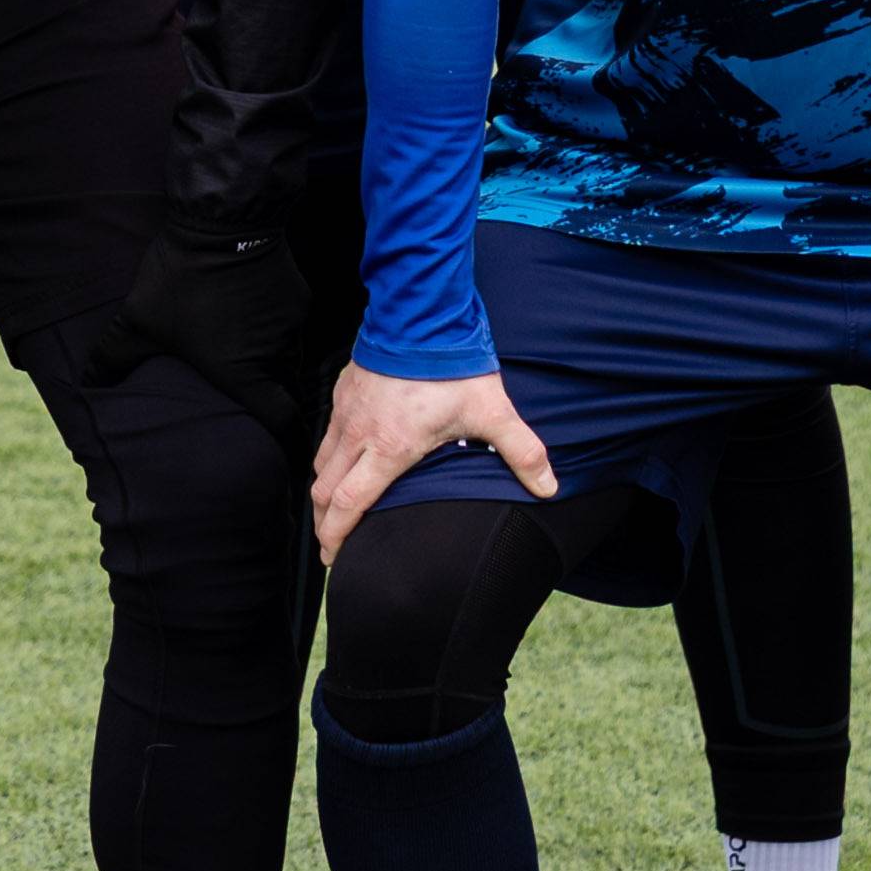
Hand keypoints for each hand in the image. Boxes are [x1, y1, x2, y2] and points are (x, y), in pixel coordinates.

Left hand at [87, 221, 314, 441]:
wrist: (223, 220)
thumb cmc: (180, 281)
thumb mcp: (138, 323)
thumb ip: (112, 360)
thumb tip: (84, 386)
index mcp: (244, 373)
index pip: (282, 422)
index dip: (286, 442)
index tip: (285, 454)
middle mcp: (276, 355)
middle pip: (284, 390)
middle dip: (273, 400)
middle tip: (254, 404)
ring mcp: (290, 325)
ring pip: (288, 356)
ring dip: (271, 362)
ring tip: (246, 358)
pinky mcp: (297, 296)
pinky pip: (290, 324)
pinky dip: (274, 328)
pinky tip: (249, 315)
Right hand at [310, 359, 552, 558]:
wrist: (423, 313)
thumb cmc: (454, 364)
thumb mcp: (493, 411)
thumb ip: (522, 452)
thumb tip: (549, 487)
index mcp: (389, 448)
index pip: (349, 504)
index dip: (337, 535)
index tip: (334, 557)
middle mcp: (359, 433)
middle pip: (324, 491)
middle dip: (324, 523)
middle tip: (331, 545)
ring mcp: (347, 412)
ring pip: (321, 463)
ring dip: (323, 492)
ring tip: (332, 510)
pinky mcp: (343, 393)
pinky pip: (326, 435)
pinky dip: (327, 458)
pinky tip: (341, 461)